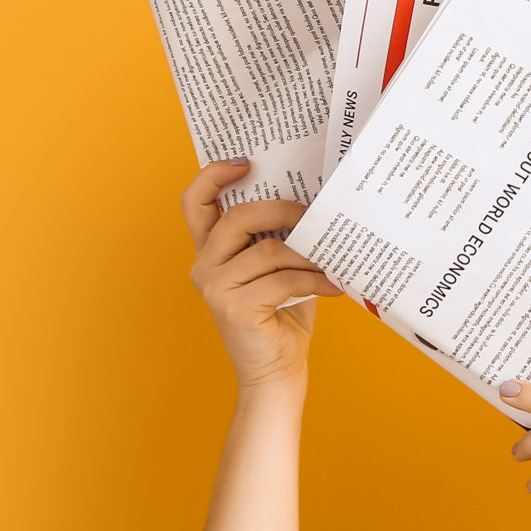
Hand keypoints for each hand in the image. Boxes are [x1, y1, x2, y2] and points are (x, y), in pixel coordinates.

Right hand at [182, 159, 341, 390]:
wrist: (277, 368)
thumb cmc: (284, 311)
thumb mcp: (278, 264)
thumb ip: (279, 234)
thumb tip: (315, 195)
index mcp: (211, 249)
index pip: (195, 203)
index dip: (212, 176)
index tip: (245, 162)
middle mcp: (204, 265)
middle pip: (238, 217)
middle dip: (283, 209)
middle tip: (316, 214)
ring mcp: (215, 288)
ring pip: (269, 250)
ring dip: (310, 253)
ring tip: (335, 258)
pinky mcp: (234, 308)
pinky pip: (284, 279)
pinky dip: (316, 280)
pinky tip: (336, 284)